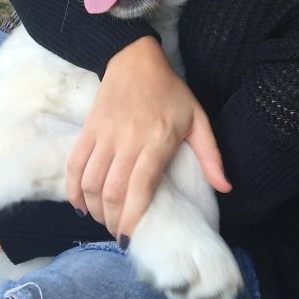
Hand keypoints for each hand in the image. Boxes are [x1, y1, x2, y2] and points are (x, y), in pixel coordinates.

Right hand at [65, 36, 230, 244]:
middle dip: (113, 220)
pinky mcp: (88, 129)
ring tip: (104, 220)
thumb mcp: (197, 118)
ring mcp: (104, 134)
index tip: (131, 239)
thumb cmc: (170, 91)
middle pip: (112, 190)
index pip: (140, 186)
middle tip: (119, 234)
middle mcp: (128, 139)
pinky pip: (75, 164)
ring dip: (94, 209)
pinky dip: (73, 189)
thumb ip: (211, 155)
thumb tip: (225, 188)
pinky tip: (81, 205)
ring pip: (91, 181)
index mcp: (157, 139)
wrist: (134, 58)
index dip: (132, 218)